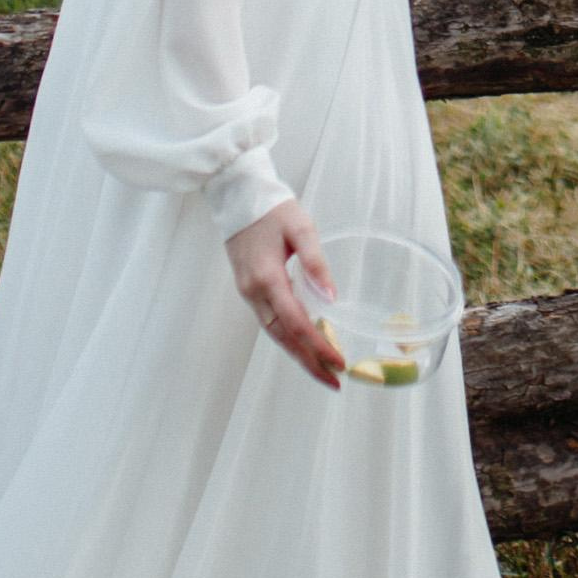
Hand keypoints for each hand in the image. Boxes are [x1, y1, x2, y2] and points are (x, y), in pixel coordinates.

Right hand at [226, 198, 343, 386]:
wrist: (237, 195)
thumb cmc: (272, 207)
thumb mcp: (301, 228)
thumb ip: (316, 263)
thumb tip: (332, 299)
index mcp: (267, 278)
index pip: (296, 323)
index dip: (319, 346)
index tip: (340, 362)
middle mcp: (254, 292)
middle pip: (283, 338)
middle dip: (309, 362)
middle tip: (335, 382)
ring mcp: (248, 293)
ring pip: (275, 333)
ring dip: (298, 354)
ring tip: (323, 371)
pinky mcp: (249, 289)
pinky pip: (270, 322)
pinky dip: (288, 338)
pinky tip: (305, 344)